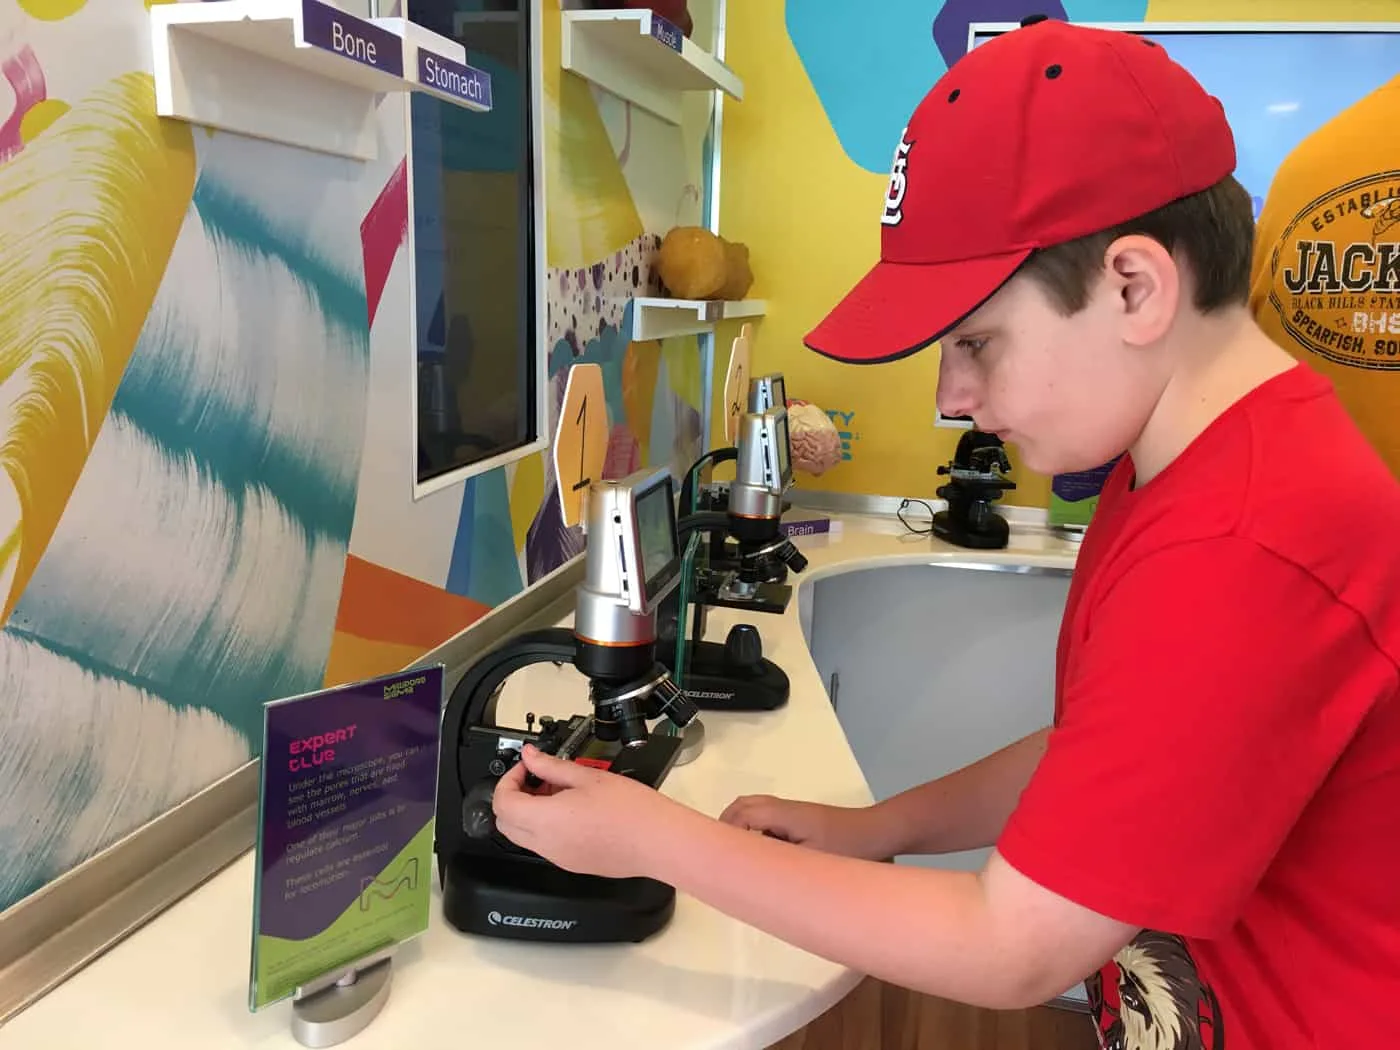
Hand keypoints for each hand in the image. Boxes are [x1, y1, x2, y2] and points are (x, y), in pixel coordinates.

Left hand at [492, 745, 679, 879]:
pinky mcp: (572, 865)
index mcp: (547, 820)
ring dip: (530, 813)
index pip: (503, 803)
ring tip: (559, 791)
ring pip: (524, 836)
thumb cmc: (632, 810)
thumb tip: (530, 756)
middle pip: (505, 824)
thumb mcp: (587, 776)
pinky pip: (545, 846)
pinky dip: (546, 827)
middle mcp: (547, 844)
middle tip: (535, 778)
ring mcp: (558, 858)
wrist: (658, 841)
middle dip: (513, 798)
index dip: (508, 780)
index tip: (525, 768)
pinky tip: (573, 810)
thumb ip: (551, 766)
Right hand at [719, 794, 891, 859]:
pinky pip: (766, 817)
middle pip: (742, 806)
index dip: (725, 831)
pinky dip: (756, 830)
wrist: (879, 833)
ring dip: (742, 828)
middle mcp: (784, 807)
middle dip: (727, 827)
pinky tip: (763, 855)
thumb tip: (754, 873)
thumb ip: (781, 862)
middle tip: (723, 858)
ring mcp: (792, 811)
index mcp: (784, 815)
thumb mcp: (813, 861)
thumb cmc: (848, 848)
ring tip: (740, 859)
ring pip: (754, 809)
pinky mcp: (799, 818)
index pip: (742, 814)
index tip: (719, 857)